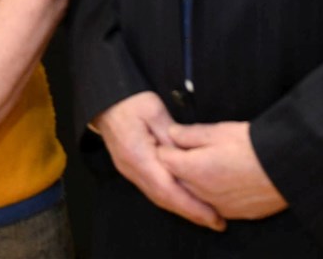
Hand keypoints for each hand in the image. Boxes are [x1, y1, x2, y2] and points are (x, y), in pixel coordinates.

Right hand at [92, 92, 224, 231]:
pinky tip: (186, 199)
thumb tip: (190, 158)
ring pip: (158, 197)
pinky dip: (172, 198)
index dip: (190, 205)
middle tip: (217, 221)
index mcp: (138, 155)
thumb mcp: (155, 111)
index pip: (167, 188)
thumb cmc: (131, 101)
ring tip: (206, 215)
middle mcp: (132, 169)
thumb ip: (173, 136)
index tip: (212, 215)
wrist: (105, 101)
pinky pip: (154, 189)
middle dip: (190, 212)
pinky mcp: (132, 169)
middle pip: (163, 198)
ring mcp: (130, 171)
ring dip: (182, 208)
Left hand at [158, 120, 285, 220]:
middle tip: (191, 150)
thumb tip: (172, 133)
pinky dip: (214, 194)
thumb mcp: (218, 131)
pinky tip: (226, 179)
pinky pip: (215, 204)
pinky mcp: (236, 213)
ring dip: (196, 181)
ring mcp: (219, 206)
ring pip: (196, 194)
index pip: (164, 159)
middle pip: (177, 179)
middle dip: (178, 166)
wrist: (287, 168)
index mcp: (194, 170)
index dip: (168, 146)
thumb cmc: (254, 146)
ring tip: (212, 163)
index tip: (175, 140)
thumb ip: (189, 134)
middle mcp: (202, 193)